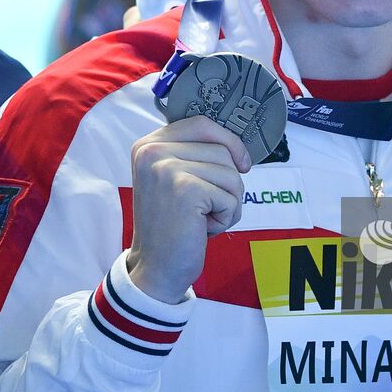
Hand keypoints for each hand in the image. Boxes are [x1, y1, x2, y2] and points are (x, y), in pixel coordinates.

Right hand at [125, 115, 250, 303]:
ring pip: (230, 173)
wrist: (156, 267)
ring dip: (229, 202)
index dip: (229, 141)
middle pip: (222, 149)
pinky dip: (227, 216)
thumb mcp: (174, 178)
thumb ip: (194, 154)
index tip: (242, 164)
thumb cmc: (173, 225)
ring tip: (203, 218)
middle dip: (228, 183)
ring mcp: (167, 168)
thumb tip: (236, 143)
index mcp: (148, 144)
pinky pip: (231, 196)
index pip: (202, 123)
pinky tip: (204, 228)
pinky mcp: (185, 189)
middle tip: (207, 207)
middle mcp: (152, 151)